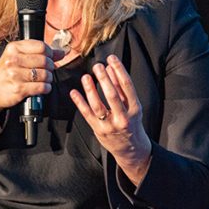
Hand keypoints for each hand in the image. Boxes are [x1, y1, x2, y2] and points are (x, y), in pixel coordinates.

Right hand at [0, 39, 54, 110]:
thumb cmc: (7, 72)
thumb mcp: (19, 57)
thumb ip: (40, 52)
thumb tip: (61, 52)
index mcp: (14, 48)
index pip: (41, 46)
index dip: (50, 53)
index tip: (50, 58)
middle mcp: (13, 60)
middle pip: (45, 60)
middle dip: (50, 67)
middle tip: (47, 70)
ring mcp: (15, 75)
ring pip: (45, 74)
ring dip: (48, 78)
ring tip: (44, 79)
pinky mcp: (19, 89)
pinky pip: (42, 87)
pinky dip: (46, 88)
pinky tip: (42, 87)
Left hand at [70, 55, 151, 184]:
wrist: (131, 149)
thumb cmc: (131, 123)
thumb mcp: (132, 106)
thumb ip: (121, 89)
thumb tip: (111, 69)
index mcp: (135, 109)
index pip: (127, 86)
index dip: (119, 70)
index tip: (111, 59)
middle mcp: (123, 118)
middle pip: (112, 95)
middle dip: (104, 79)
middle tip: (97, 66)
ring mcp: (109, 125)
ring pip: (98, 105)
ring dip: (90, 90)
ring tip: (86, 77)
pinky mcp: (98, 130)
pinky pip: (87, 114)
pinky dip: (79, 102)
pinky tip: (74, 92)